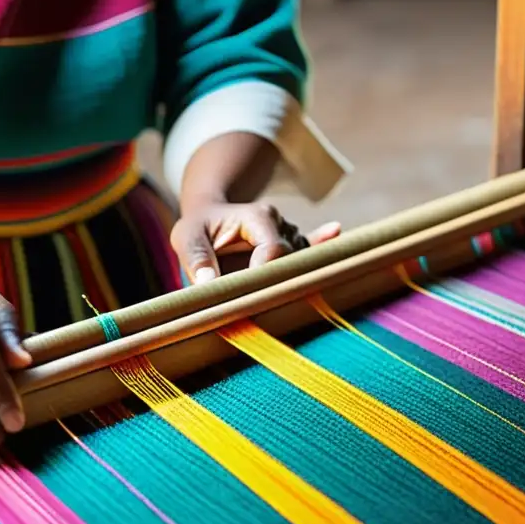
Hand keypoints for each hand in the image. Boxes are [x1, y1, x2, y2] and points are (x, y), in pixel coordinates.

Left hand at [171, 200, 340, 283]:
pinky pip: (312, 250)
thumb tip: (207, 283)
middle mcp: (280, 224)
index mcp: (258, 218)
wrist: (210, 218)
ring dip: (291, 280)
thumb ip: (197, 258)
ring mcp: (289, 235)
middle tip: (271, 306)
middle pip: (291, 257)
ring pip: (299, 262)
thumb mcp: (187, 237)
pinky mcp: (292, 249)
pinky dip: (322, 252)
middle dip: (281, 281)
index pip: (273, 248)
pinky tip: (336, 235)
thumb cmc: (198, 228)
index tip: (251, 295)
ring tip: (283, 299)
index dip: (264, 272)